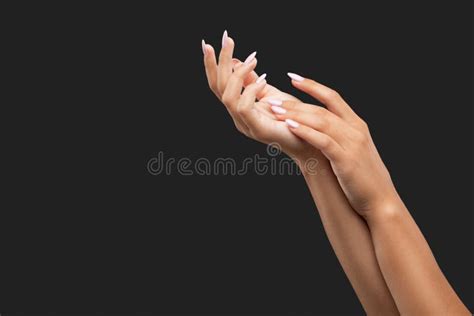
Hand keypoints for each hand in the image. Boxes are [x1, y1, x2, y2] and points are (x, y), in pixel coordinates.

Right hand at [202, 32, 323, 163]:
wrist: (310, 139)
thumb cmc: (292, 118)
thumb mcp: (270, 93)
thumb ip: (252, 81)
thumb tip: (237, 61)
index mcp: (238, 108)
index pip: (218, 85)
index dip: (211, 65)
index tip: (208, 43)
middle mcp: (237, 117)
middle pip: (219, 88)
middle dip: (219, 61)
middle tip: (227, 39)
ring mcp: (245, 124)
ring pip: (228, 96)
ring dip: (238, 74)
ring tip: (254, 60)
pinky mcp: (257, 129)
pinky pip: (244, 107)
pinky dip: (251, 89)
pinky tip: (264, 78)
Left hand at [269, 73, 398, 214]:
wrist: (381, 201)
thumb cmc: (363, 178)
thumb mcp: (353, 150)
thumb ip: (339, 136)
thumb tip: (319, 129)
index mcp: (356, 125)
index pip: (332, 97)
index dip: (312, 86)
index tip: (293, 77)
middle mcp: (355, 129)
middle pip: (322, 108)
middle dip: (295, 102)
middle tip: (273, 99)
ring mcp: (352, 143)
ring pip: (321, 121)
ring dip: (296, 114)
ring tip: (275, 110)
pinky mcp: (346, 159)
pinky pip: (323, 140)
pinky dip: (305, 131)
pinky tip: (289, 126)